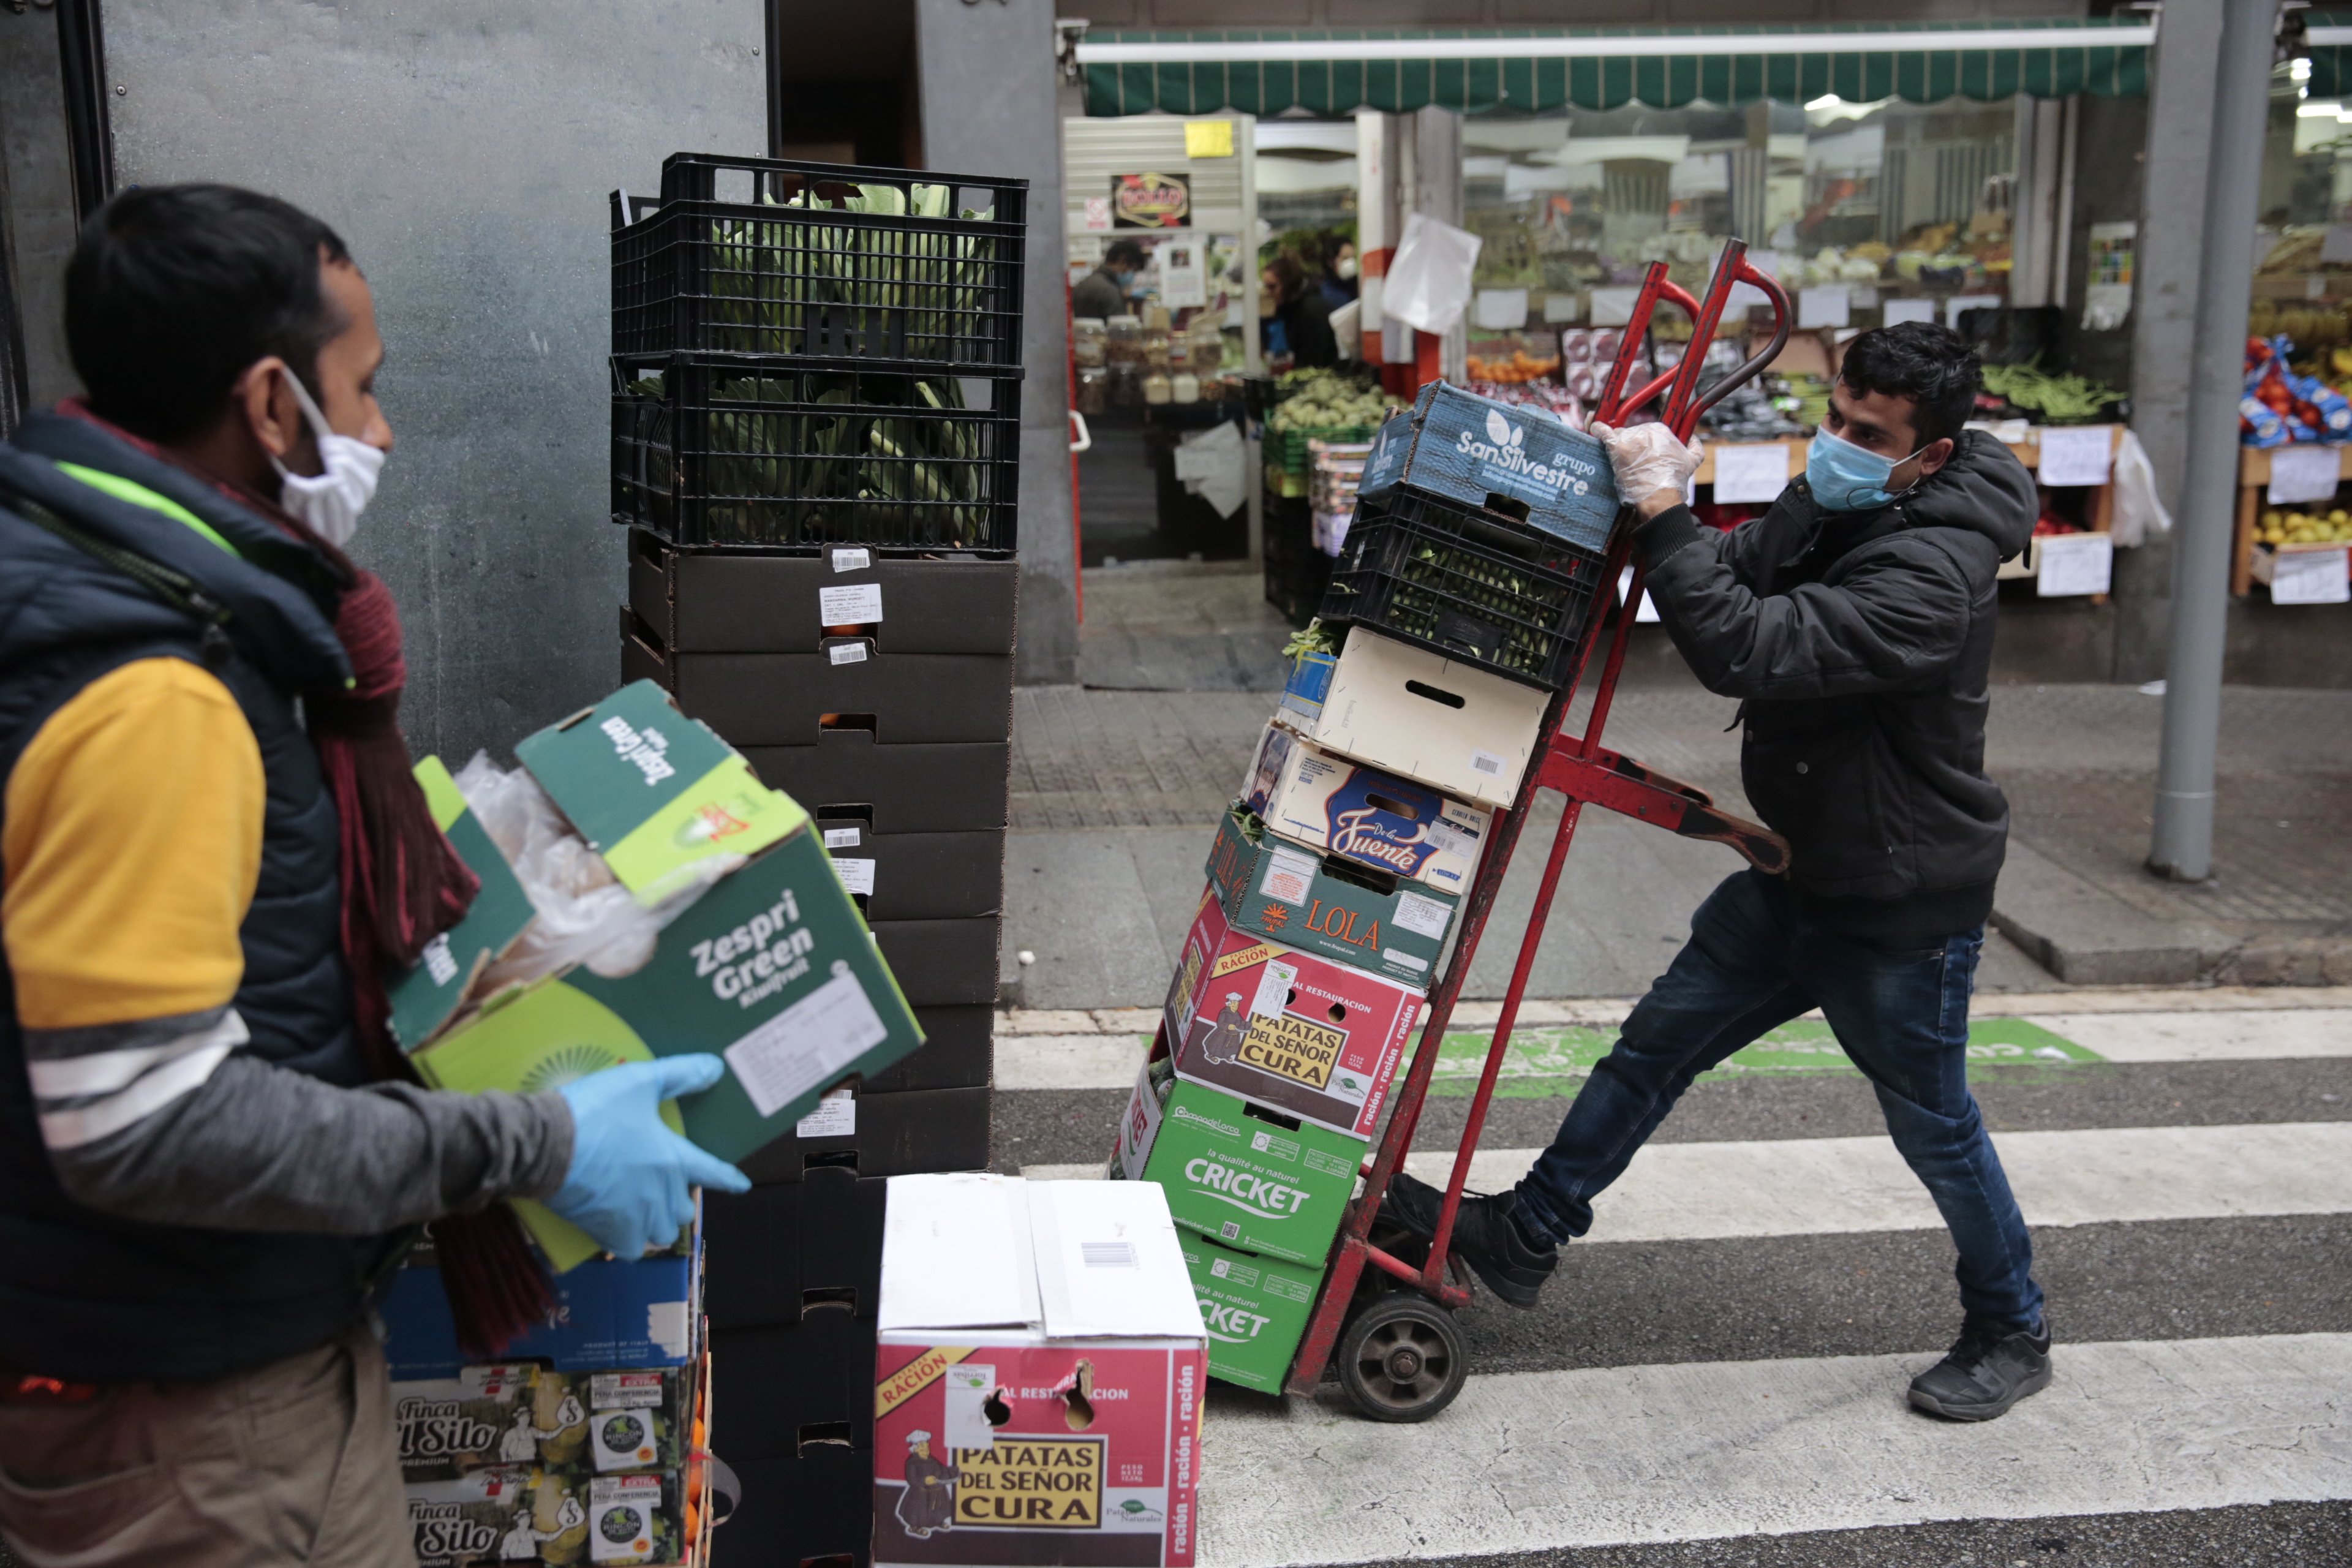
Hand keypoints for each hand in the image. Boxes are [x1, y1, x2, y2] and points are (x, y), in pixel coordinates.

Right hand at [546, 1056, 748, 1257]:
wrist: (546, 1144)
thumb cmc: (594, 1111)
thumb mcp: (639, 1081)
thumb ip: (679, 1074)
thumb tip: (715, 1068)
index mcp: (672, 1159)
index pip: (712, 1172)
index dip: (728, 1179)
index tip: (742, 1185)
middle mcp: (660, 1193)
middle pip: (684, 1210)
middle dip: (678, 1202)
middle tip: (662, 1188)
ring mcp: (634, 1216)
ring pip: (661, 1233)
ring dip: (657, 1224)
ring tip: (644, 1210)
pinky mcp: (605, 1230)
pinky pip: (629, 1249)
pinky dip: (629, 1241)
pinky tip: (619, 1227)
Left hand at [1592, 421, 1701, 519]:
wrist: (1659, 496)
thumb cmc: (1673, 482)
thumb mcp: (1693, 461)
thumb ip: (1695, 446)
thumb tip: (1693, 437)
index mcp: (1661, 430)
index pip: (1646, 432)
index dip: (1643, 445)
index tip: (1642, 456)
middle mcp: (1644, 430)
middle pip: (1630, 434)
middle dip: (1630, 447)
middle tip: (1632, 464)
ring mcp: (1629, 439)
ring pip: (1617, 436)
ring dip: (1616, 446)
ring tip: (1619, 459)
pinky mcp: (1617, 448)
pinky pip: (1604, 433)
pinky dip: (1597, 428)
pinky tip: (1594, 426)